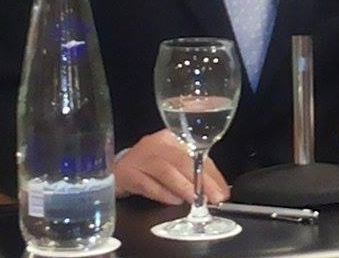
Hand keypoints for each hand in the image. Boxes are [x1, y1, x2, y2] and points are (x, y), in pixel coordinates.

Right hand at [114, 128, 230, 204]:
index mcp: (173, 137)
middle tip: (214, 198)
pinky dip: (163, 194)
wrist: (115, 168)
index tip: (223, 191)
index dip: (213, 173)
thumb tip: (218, 189)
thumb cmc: (150, 166)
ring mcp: (141, 157)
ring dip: (184, 188)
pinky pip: (148, 185)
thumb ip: (193, 171)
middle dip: (202, 182)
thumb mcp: (172, 162)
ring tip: (197, 201)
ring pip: (166, 172)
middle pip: (183, 161)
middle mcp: (157, 143)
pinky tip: (174, 201)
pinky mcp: (128, 173)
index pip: (198, 153)